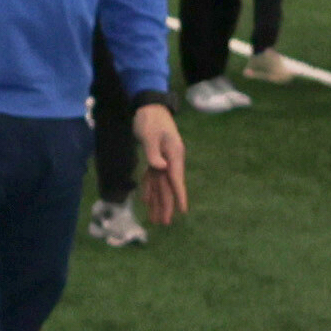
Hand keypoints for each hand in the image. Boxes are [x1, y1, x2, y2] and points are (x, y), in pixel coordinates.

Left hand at [132, 99, 186, 225]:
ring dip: (158, 202)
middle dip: (166, 205)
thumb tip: (161, 168)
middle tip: (164, 223)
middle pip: (168, 186)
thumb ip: (153, 153)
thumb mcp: (149, 135)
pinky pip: (153, 177)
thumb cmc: (149, 119)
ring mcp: (164, 160)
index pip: (176, 178)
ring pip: (161, 185)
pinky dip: (150, 189)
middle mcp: (171, 160)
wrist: (149, 106)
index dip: (179, 195)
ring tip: (156, 219)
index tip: (183, 210)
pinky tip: (147, 202)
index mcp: (173, 154)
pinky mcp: (155, 158)